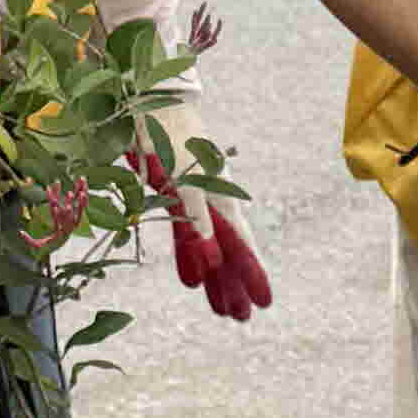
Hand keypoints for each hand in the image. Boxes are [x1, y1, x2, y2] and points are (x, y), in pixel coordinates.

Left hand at [133, 140, 273, 317]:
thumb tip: (211, 263)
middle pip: (227, 252)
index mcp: (220, 199)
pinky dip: (190, 257)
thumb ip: (196, 221)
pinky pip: (186, 235)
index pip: (241, 246)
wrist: (153, 100)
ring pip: (209, 247)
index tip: (264, 303)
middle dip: (234, 286)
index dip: (252, 275)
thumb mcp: (183, 180)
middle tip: (241, 318)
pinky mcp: (173, 195)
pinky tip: (192, 278)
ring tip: (221, 308)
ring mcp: (193, 200)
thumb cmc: (171, 135)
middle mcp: (211, 203)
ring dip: (215, 278)